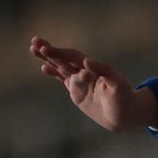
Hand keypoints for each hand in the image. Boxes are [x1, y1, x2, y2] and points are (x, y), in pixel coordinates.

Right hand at [29, 36, 157, 131]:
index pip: (73, 57)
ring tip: (33, 48)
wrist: (124, 115)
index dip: (60, 53)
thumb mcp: (117, 84)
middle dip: (50, 51)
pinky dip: (54, 73)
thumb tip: (87, 61)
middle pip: (64, 59)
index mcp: (93, 67)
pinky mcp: (76, 92)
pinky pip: (63, 80)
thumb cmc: (123, 98)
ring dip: (48, 59)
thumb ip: (103, 71)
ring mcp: (79, 82)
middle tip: (35, 41)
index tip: (46, 49)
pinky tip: (44, 67)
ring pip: (60, 67)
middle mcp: (84, 71)